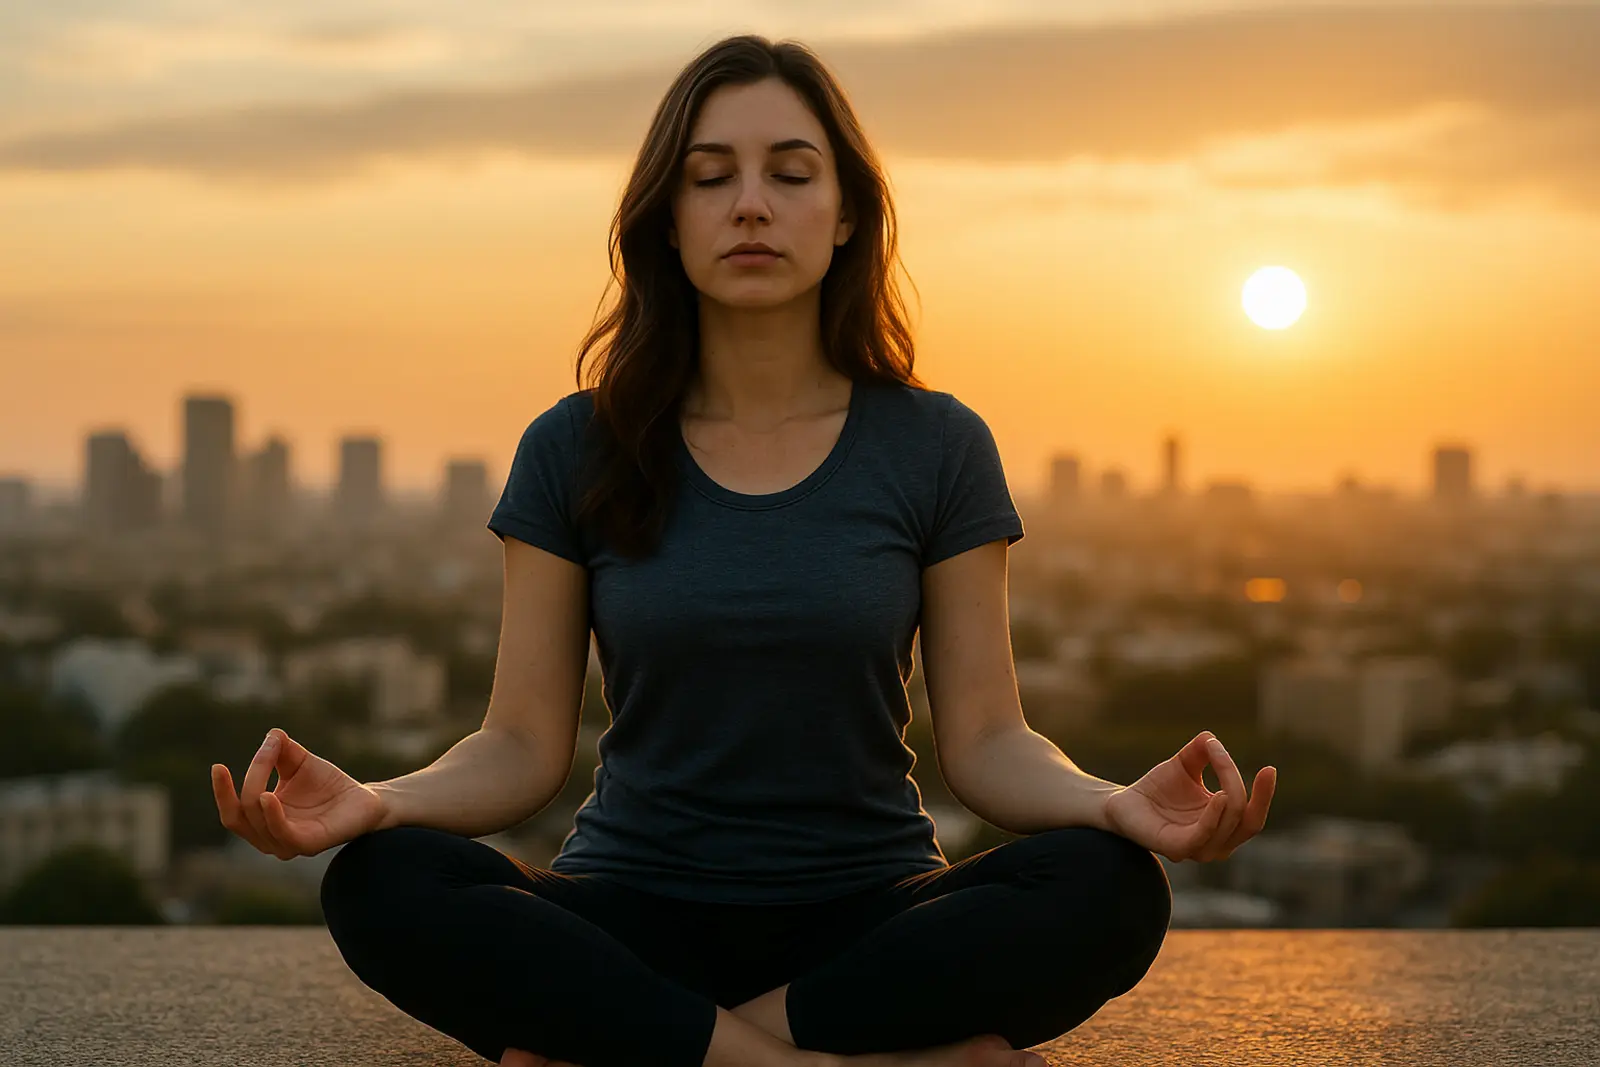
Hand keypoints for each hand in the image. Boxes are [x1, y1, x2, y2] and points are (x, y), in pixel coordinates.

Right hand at [211, 729, 390, 858]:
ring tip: (260, 772)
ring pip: (257, 825)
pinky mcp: (309, 845)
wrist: (364, 799)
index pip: (232, 810)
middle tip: (240, 764)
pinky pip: (283, 835)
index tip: (218, 766)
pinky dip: (272, 817)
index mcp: (262, 819)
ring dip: (253, 798)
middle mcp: (270, 836)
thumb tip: (272, 735)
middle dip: (233, 792)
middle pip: (238, 818)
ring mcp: (289, 844)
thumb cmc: (327, 784)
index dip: (221, 791)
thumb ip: (281, 750)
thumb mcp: (298, 762)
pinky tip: (268, 796)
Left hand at [1102, 731, 1275, 862]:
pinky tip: (1218, 796)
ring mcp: (1196, 848)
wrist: (1122, 803)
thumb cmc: (1157, 788)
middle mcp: (1216, 842)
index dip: (1265, 794)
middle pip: (1249, 822)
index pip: (1252, 813)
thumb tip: (1212, 738)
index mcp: (1224, 825)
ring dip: (1233, 794)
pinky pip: (1202, 836)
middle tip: (1266, 770)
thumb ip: (1202, 752)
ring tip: (1226, 765)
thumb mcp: (1185, 765)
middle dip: (1260, 797)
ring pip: (1229, 826)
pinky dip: (1214, 817)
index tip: (1269, 768)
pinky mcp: (1175, 848)